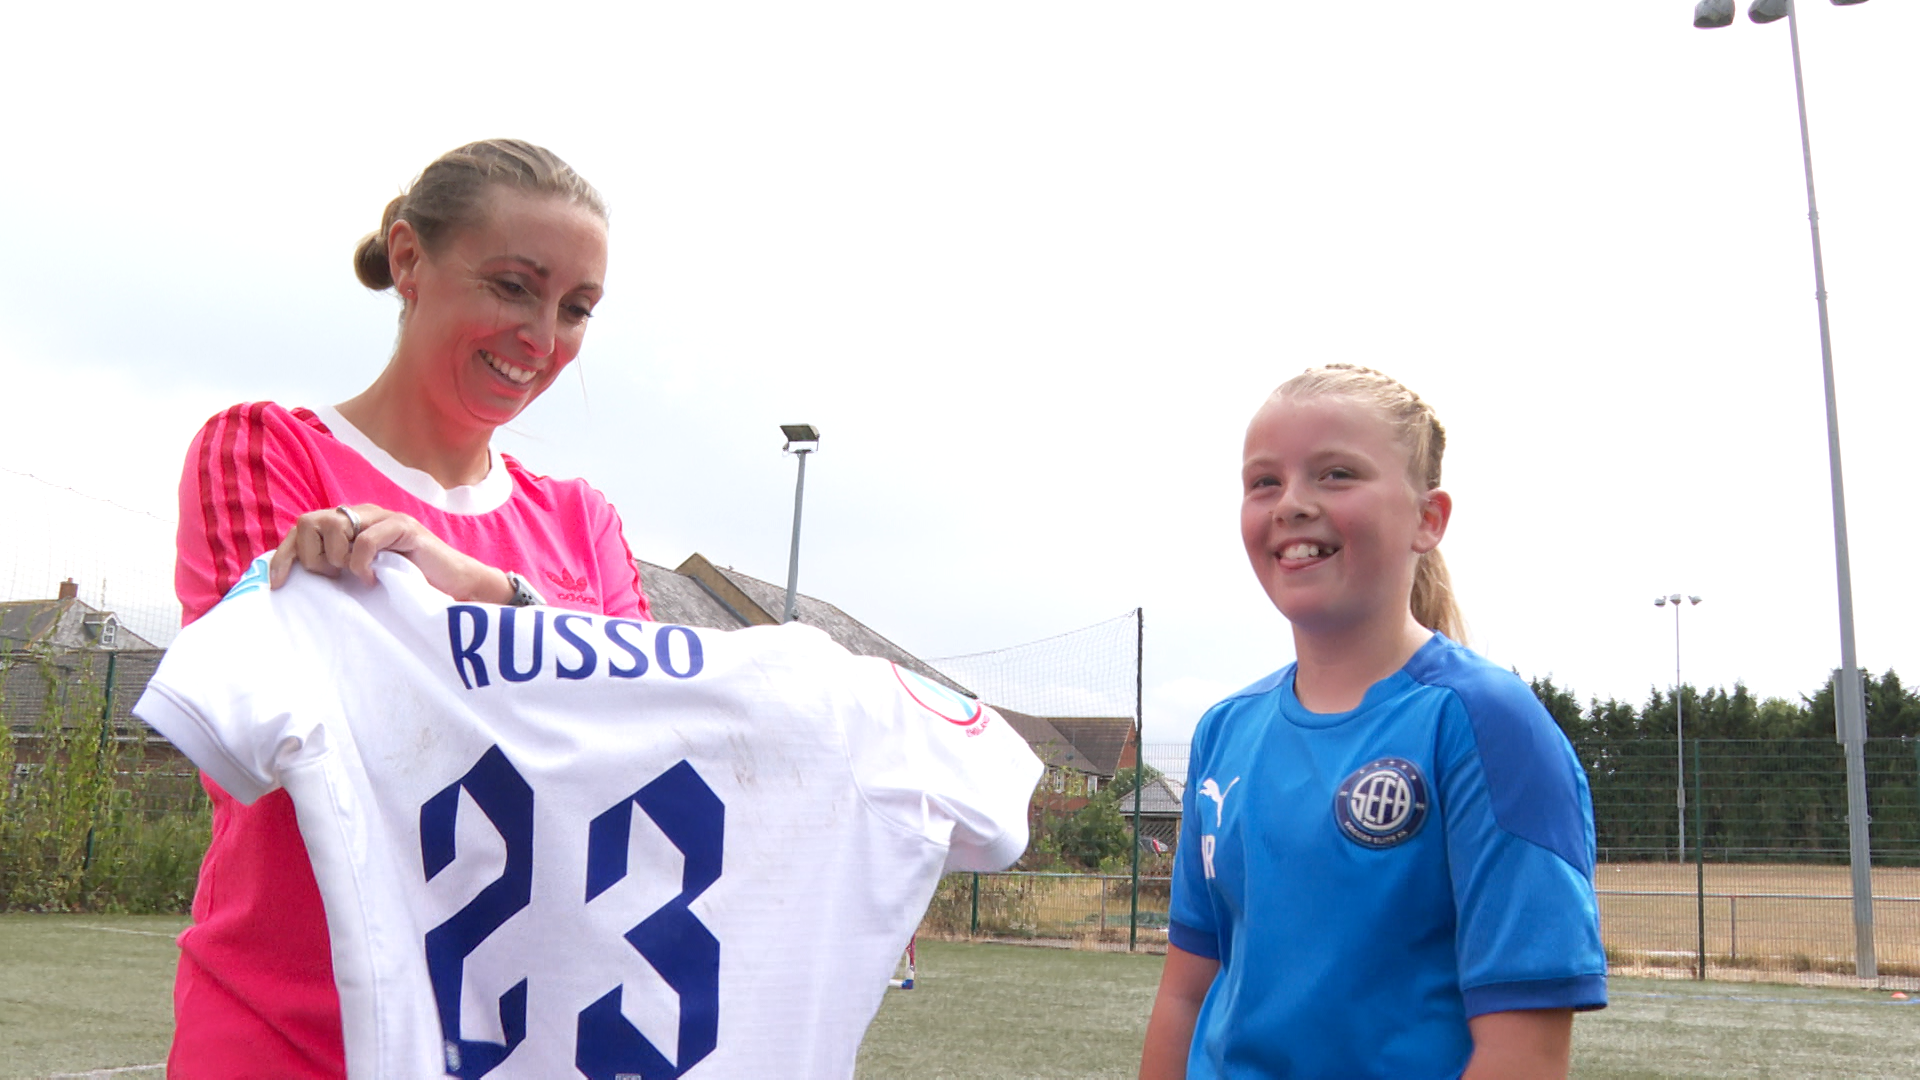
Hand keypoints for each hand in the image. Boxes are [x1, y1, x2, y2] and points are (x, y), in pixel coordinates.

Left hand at [268, 503, 513, 603]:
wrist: (455, 586)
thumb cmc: (408, 585)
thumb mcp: (361, 576)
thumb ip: (337, 568)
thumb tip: (297, 580)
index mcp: (349, 525)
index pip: (302, 528)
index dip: (285, 556)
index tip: (279, 585)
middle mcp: (363, 515)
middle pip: (309, 522)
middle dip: (313, 557)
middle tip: (335, 579)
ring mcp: (383, 517)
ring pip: (333, 526)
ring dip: (337, 559)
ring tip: (356, 577)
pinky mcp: (403, 527)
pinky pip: (365, 540)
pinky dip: (362, 564)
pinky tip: (373, 579)